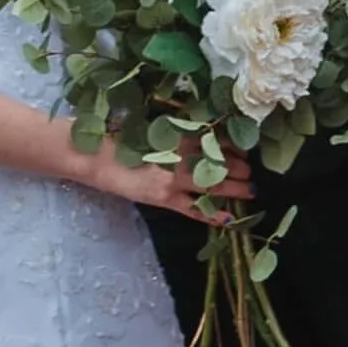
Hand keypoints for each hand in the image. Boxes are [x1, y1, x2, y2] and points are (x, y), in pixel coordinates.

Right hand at [89, 137, 253, 220]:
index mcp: (178, 135)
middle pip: (219, 162)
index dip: (232, 145)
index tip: (244, 148)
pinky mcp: (164, 199)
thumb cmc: (122, 136)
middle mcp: (181, 156)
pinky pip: (193, 210)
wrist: (96, 157)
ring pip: (213, 185)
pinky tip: (229, 220)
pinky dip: (212, 216)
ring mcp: (173, 180)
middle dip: (239, 167)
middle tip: (250, 170)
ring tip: (251, 190)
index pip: (214, 140)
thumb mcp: (154, 126)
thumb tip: (205, 129)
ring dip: (235, 188)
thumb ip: (178, 129)